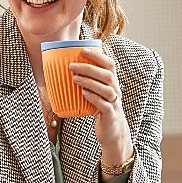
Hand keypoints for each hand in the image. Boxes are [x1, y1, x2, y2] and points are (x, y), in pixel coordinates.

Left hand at [70, 48, 132, 166]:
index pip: (110, 65)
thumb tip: (66, 71)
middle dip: (90, 68)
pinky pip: (105, 105)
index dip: (98, 56)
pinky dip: (94, 98)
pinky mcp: (111, 115)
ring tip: (74, 78)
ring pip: (107, 89)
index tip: (83, 50)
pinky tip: (83, 93)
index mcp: (112, 83)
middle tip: (72, 66)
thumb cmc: (101, 110)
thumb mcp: (96, 94)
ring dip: (90, 82)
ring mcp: (114, 103)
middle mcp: (116, 91)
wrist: (112, 132)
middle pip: (108, 75)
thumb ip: (88, 83)